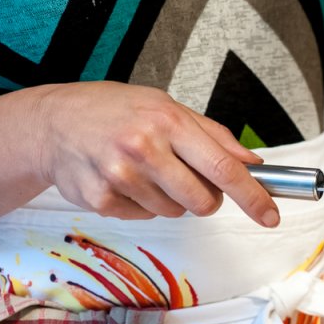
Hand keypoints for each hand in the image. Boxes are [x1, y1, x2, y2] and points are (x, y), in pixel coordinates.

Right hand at [32, 81, 279, 225]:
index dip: (252, 196)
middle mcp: (144, 148)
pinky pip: (144, 217)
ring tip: (146, 170)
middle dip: (205, 199)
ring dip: (170, 198)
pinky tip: (124, 179)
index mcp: (168, 122)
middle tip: (186, 178)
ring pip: (175, 212)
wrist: (54, 122)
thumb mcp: (167, 107)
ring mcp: (120, 176)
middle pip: (202, 202)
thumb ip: (214, 136)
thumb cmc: (116, 111)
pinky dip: (142, 203)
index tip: (269, 214)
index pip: (223, 168)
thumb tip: (252, 163)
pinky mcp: (101, 200)